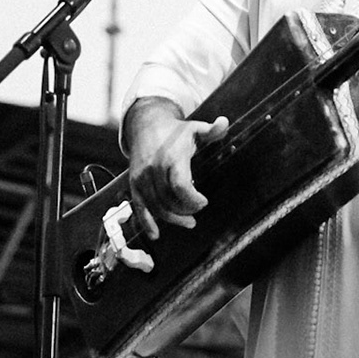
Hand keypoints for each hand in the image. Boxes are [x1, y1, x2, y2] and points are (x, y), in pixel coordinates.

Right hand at [125, 108, 228, 239]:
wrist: (145, 126)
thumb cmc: (175, 131)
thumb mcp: (195, 128)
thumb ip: (212, 130)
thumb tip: (224, 122)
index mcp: (171, 157)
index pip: (180, 185)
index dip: (193, 199)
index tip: (204, 202)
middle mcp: (154, 169)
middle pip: (169, 200)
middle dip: (185, 211)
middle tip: (196, 214)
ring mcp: (142, 178)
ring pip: (156, 207)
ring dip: (172, 219)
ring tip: (187, 222)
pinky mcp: (134, 184)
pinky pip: (139, 207)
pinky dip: (146, 223)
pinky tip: (155, 235)